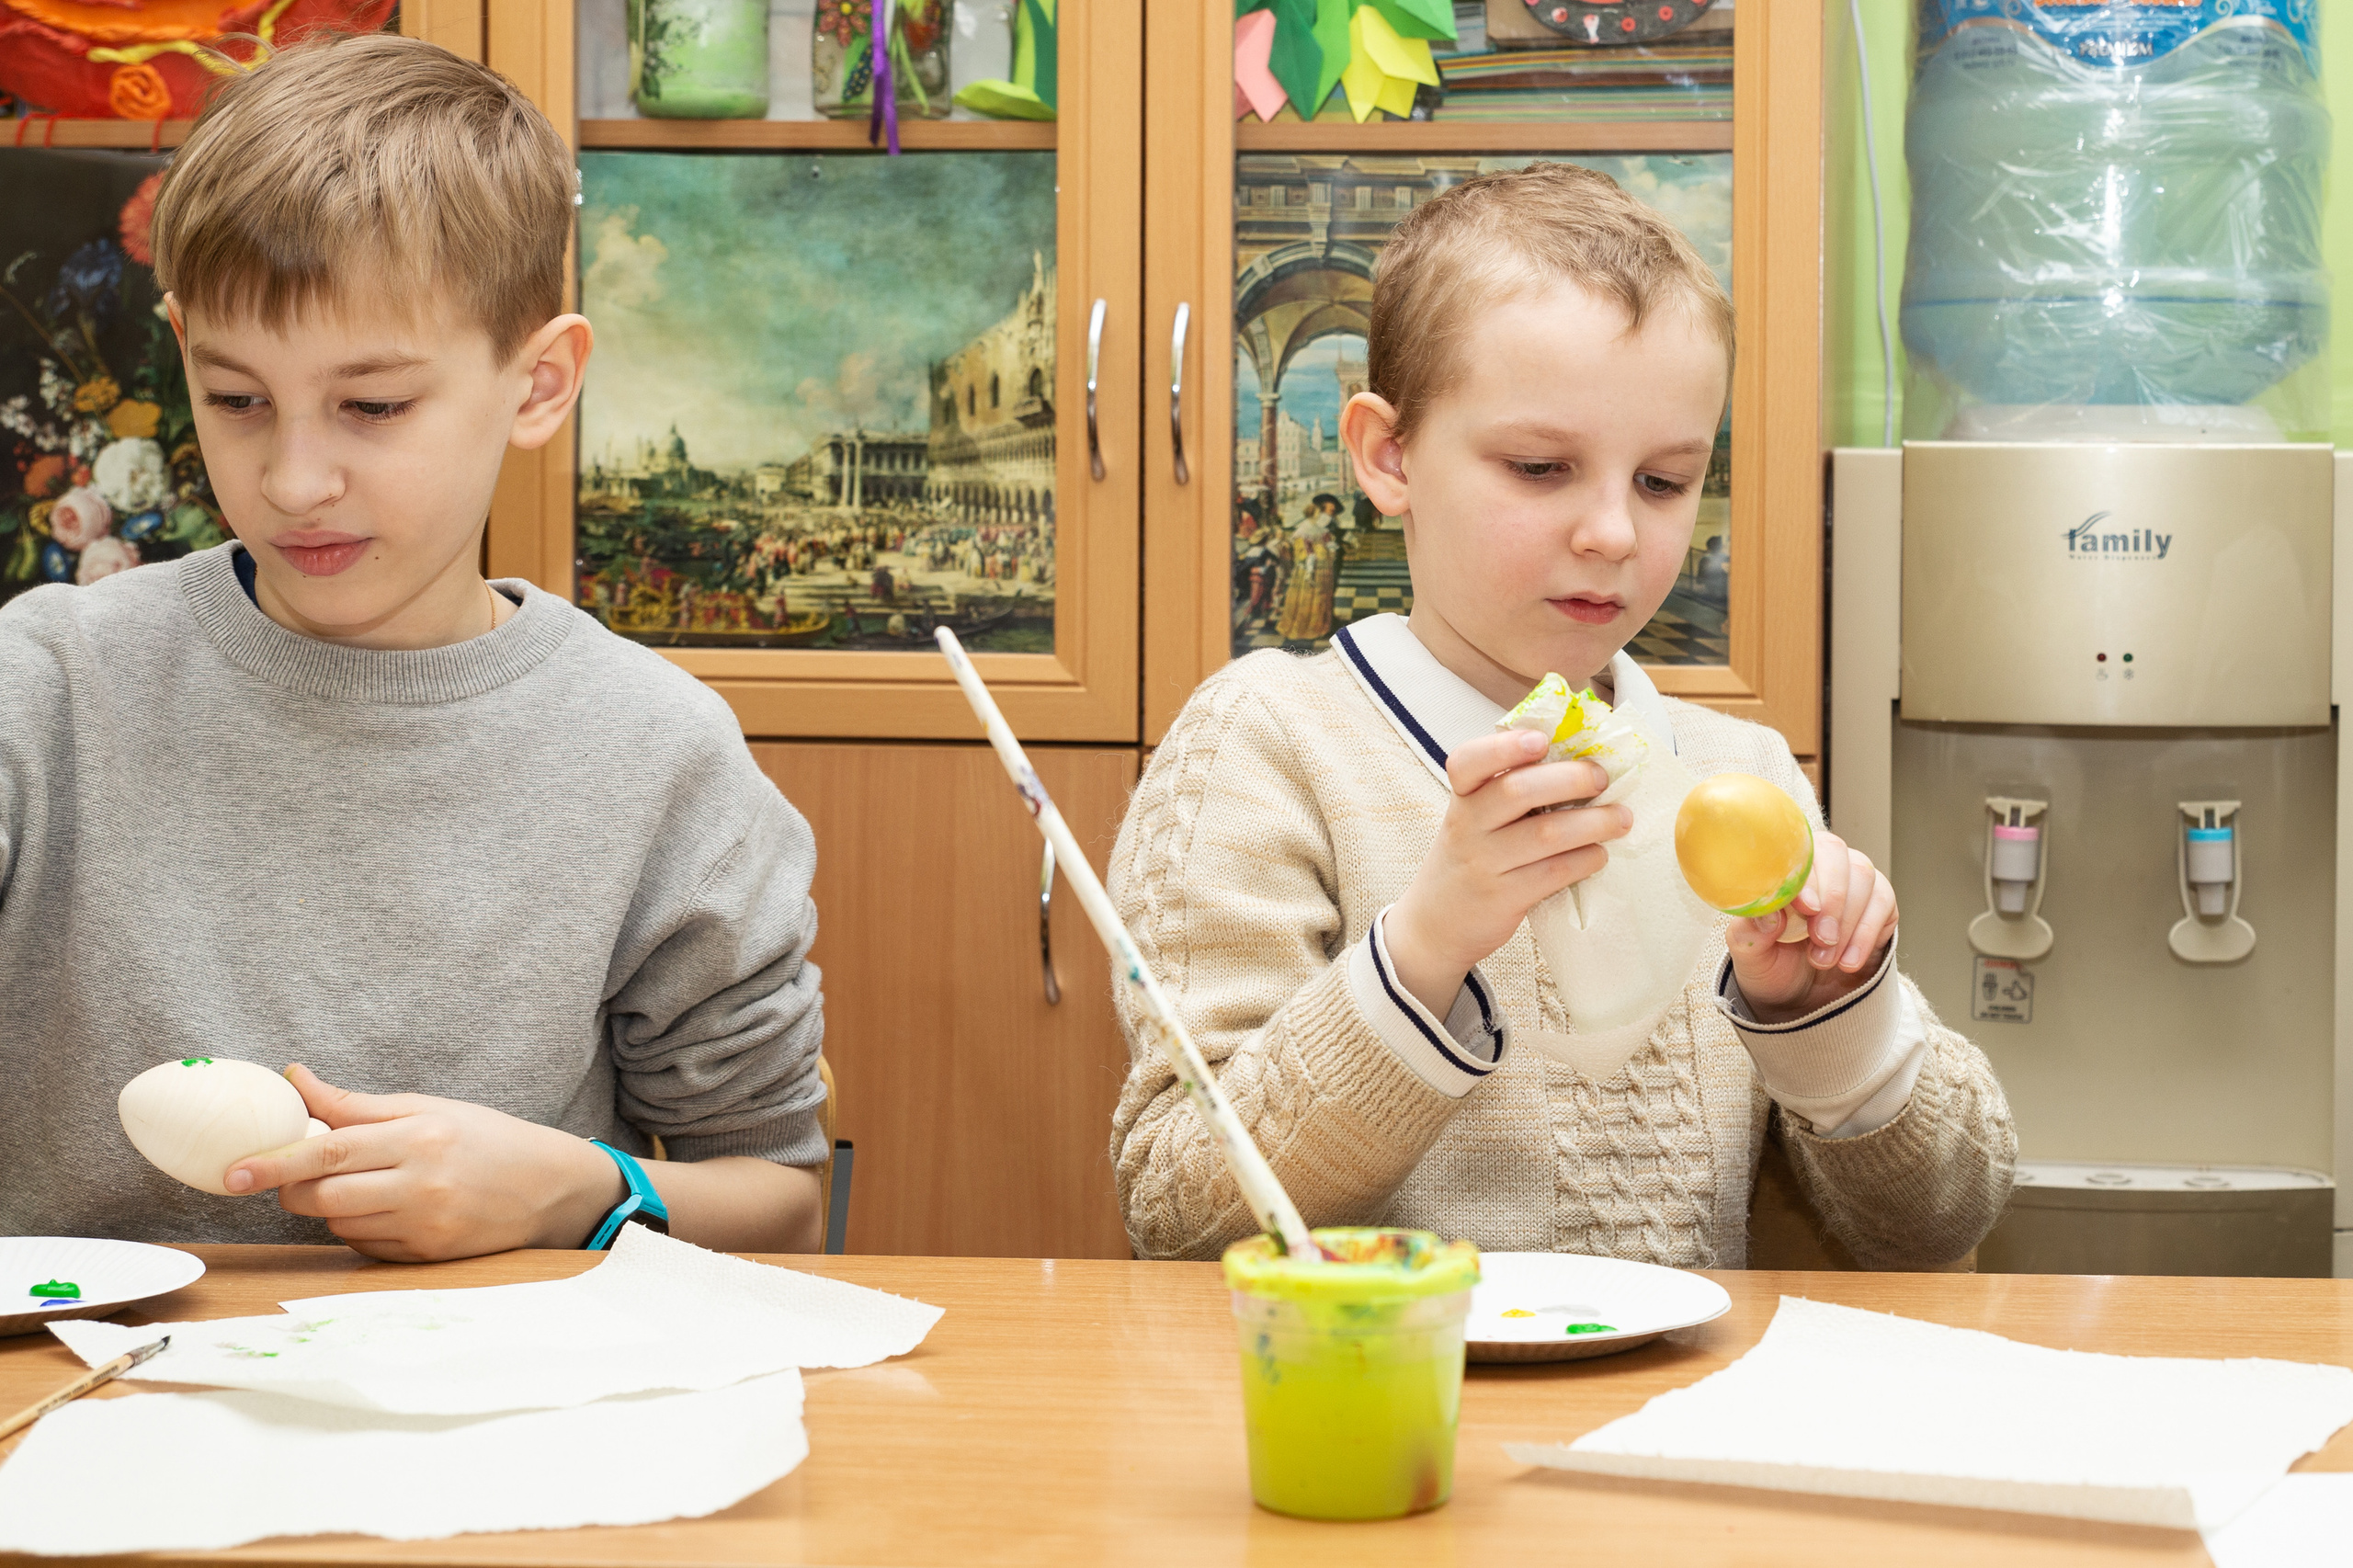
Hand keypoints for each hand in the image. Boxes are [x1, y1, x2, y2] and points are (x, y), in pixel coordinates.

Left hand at [224, 1065, 623, 1261]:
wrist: (551, 1186)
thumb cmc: (487, 1138)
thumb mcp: (426, 1108)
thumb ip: (354, 1105)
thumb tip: (293, 1080)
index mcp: (419, 1137)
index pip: (330, 1150)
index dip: (276, 1161)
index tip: (234, 1171)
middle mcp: (421, 1184)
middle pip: (323, 1196)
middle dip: (296, 1186)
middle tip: (301, 1172)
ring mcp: (425, 1225)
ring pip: (339, 1224)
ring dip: (331, 1207)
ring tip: (364, 1185)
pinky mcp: (427, 1256)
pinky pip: (365, 1246)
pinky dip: (360, 1228)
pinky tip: (388, 1209)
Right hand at [1384, 728, 1632, 1015]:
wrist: (1435, 922)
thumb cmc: (1470, 856)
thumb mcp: (1474, 817)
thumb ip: (1510, 788)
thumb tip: (1579, 757)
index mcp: (1462, 796)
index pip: (1468, 761)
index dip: (1505, 747)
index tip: (1541, 740)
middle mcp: (1467, 825)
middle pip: (1517, 791)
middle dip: (1570, 779)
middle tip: (1602, 779)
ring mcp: (1483, 863)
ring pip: (1545, 834)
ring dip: (1592, 822)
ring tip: (1621, 818)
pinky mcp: (1503, 898)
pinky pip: (1553, 872)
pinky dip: (1585, 859)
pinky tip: (1599, 854)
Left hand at [1725, 830, 1896, 1023]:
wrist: (1801, 989)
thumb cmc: (1771, 960)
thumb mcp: (1750, 953)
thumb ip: (1751, 933)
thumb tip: (1769, 916)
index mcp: (1780, 865)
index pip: (1795, 852)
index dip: (1804, 878)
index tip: (1806, 909)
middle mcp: (1818, 862)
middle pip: (1834, 853)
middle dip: (1831, 899)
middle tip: (1822, 939)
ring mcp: (1851, 877)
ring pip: (1862, 877)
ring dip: (1846, 922)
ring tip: (1825, 960)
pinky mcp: (1878, 899)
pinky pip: (1882, 902)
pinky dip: (1866, 935)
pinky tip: (1848, 961)